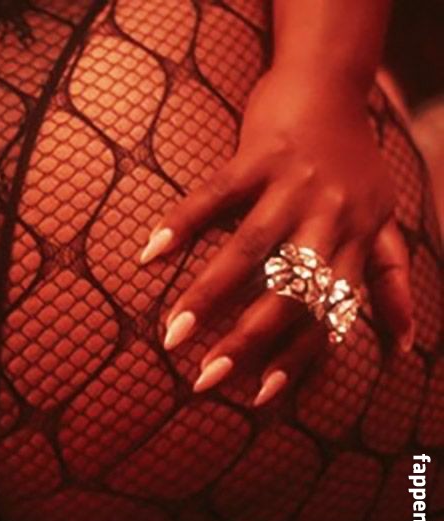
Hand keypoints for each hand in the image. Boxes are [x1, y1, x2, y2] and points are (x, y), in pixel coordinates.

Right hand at [138, 68, 411, 404]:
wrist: (329, 85)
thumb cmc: (353, 161)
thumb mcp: (381, 220)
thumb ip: (388, 280)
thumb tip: (407, 347)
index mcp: (355, 241)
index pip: (328, 313)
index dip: (296, 359)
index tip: (259, 397)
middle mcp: (328, 217)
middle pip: (288, 292)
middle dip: (247, 341)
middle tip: (206, 380)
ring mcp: (292, 184)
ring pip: (249, 250)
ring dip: (207, 296)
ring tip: (172, 335)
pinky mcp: (258, 153)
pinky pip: (215, 194)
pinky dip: (182, 223)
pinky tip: (150, 254)